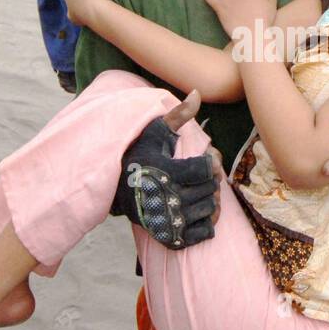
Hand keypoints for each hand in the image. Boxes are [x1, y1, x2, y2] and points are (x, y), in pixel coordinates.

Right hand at [111, 89, 223, 248]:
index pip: (204, 170)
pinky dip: (207, 225)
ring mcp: (167, 220)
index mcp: (163, 172)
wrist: (116, 189)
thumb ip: (178, 115)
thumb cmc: (139, 156)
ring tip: (200, 190)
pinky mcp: (168, 237)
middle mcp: (165, 198)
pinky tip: (198, 211)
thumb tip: (198, 93)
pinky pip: (202, 235)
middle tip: (205, 175)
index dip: (209, 163)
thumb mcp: (155, 132)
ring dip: (210, 200)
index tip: (204, 160)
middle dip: (212, 180)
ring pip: (209, 212)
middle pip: (209, 190)